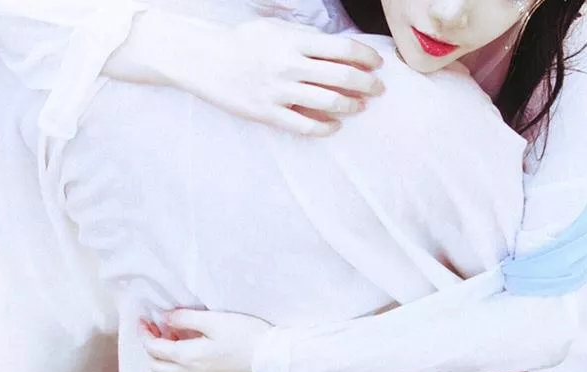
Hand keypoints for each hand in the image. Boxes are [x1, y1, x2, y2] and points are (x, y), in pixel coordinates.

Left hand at [140, 311, 271, 371]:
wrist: (271, 359)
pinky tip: (186, 355)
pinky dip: (175, 369)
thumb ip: (185, 318)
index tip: (144, 320)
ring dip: (162, 360)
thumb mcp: (214, 320)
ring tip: (170, 341)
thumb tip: (165, 318)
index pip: (154, 348)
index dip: (144, 333)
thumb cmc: (245, 336)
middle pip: (156, 366)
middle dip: (150, 347)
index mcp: (188, 357)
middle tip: (154, 329)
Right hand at [158, 15, 384, 136]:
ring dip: (351, 106)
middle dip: (367, 84)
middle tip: (378, 89)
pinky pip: (305, 126)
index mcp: (294, 40)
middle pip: (342, 76)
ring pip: (328, 102)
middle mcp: (289, 65)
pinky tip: (335, 126)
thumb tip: (337, 50)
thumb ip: (305, 38)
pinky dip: (325, 127)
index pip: (342, 48)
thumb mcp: (276, 29)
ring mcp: (279, 91)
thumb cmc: (244, 43)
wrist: (207, 60)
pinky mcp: (269, 113)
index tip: (376, 63)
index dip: (366, 57)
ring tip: (361, 106)